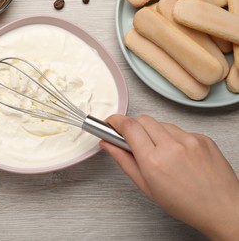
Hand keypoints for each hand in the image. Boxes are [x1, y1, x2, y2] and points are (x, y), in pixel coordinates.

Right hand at [100, 114, 238, 240]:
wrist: (221, 208)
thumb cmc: (184, 203)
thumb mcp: (146, 186)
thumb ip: (124, 161)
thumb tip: (107, 144)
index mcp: (153, 160)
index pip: (128, 126)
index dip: (115, 121)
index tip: (111, 123)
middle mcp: (172, 145)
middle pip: (143, 120)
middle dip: (133, 126)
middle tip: (132, 139)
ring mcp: (190, 139)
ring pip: (161, 124)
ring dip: (154, 132)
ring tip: (161, 153)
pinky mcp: (202, 137)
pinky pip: (180, 130)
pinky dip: (173, 138)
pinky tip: (178, 155)